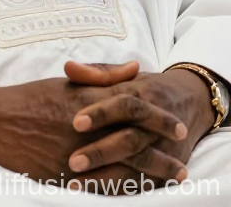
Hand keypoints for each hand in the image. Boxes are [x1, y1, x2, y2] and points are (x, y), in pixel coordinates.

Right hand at [0, 60, 164, 184]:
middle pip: (133, 141)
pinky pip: (100, 185)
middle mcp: (85, 129)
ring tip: (169, 177)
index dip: (157, 117)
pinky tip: (137, 189)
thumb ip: (103, 75)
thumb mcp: (68, 80)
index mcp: (86, 101)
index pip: (132, 108)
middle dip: (161, 151)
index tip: (175, 124)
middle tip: (181, 159)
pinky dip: (123, 187)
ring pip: (121, 166)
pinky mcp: (65, 175)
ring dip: (149, 173)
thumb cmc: (32, 97)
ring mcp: (75, 154)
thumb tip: (135, 68)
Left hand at [66, 62, 214, 190]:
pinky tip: (99, 195)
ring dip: (108, 178)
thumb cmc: (148, 87)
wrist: (194, 100)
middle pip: (130, 139)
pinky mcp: (168, 166)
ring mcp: (164, 148)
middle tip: (73, 162)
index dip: (100, 114)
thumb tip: (68, 68)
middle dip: (101, 152)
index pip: (122, 104)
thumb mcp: (126, 76)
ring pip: (137, 167)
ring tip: (77, 184)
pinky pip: (146, 183)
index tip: (75, 123)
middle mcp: (154, 123)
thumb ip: (96, 73)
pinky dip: (124, 190)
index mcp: (142, 95)